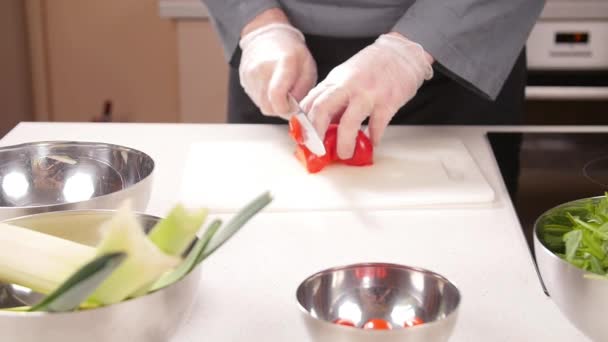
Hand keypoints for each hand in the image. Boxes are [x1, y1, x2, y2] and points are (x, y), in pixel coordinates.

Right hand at [239, 15, 316, 117]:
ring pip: (262, 105)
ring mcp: (250, 74)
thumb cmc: (291, 52)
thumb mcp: (308, 67)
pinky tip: (271, 86)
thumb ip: (303, 89)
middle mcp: (263, 69)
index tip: (293, 108)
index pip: (277, 96)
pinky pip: (256, 99)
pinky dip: (266, 98)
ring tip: (281, 90)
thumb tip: (294, 109)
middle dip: (281, 109)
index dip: (286, 110)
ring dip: (273, 104)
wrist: (268, 35)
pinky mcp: (244, 79)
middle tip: (290, 100)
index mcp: (284, 63)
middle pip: (269, 106)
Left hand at [301, 33, 433, 158]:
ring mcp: (368, 93)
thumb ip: (334, 98)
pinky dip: (373, 138)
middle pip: (322, 109)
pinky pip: (377, 125)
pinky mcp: (388, 100)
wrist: (402, 51)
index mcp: (334, 80)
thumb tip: (325, 126)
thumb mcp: (346, 76)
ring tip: (345, 154)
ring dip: (344, 143)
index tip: (303, 139)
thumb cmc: (373, 66)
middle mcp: (348, 86)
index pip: (310, 102)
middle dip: (316, 133)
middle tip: (317, 150)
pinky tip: (372, 143)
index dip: (303, 124)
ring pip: (349, 122)